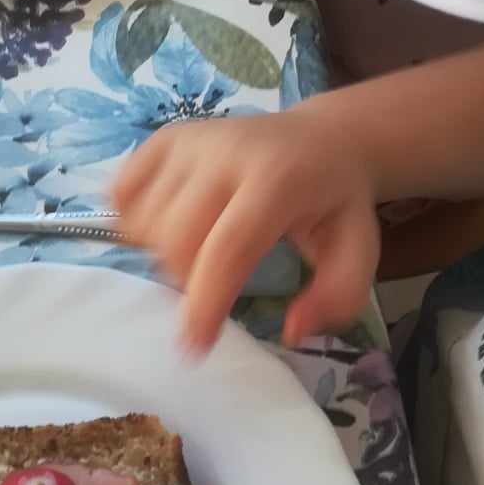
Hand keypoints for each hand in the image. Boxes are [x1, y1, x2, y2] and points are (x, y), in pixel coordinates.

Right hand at [112, 105, 379, 352]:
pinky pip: (123, 195)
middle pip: (177, 240)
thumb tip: (291, 331)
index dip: (205, 300)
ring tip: (200, 248)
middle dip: (188, 280)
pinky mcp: (165, 138)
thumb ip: (337, 295)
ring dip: (163, 253)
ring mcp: (190, 141)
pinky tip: (170, 223)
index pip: (228, 247)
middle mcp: (226, 152)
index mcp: (277, 180)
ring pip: (145, 222)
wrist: (321, 139)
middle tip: (216, 280)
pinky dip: (137, 222)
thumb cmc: (334, 203)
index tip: (193, 347)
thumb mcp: (359, 251)